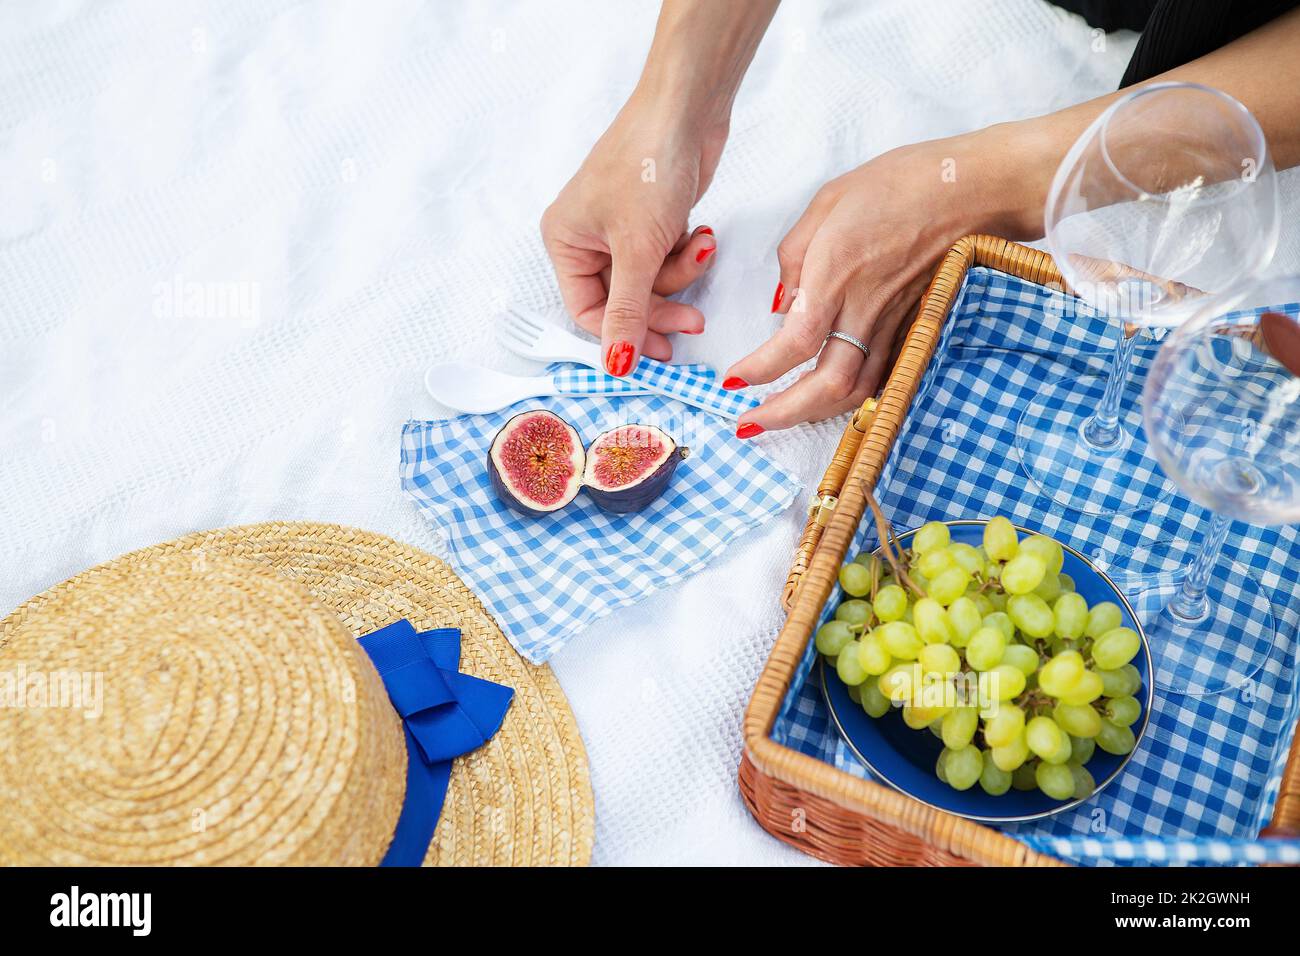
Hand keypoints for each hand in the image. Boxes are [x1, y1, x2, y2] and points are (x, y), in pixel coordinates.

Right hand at [541, 95, 727, 373]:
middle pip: (624, 302)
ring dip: (681, 273)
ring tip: (701, 246)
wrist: (687, 110)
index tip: (661, 353)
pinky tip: (702, 232)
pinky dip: (688, 253)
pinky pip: (668, 260)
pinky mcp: (652, 221)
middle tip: (694, 320)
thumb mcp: (637, 250)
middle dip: (663, 306)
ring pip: (652, 283)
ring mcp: (621, 230)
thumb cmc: (648, 165)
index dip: (624, 337)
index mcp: (565, 243)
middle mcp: (587, 238)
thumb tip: (615, 365)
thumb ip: (627, 312)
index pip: (588, 313)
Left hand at [726, 128, 1040, 435]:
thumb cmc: (901, 182)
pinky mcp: (913, 326)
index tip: (733, 381)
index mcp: (836, 273)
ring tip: (784, 417)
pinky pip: (881, 375)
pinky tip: (831, 399)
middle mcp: (865, 307)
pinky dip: (852, 397)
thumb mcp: (828, 200)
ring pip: (857, 390)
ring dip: (816, 413)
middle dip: (784, 414)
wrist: (974, 187)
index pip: (792, 343)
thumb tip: (783, 303)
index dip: (759, 370)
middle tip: (750, 423)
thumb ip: (795, 254)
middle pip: (827, 385)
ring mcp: (894, 322)